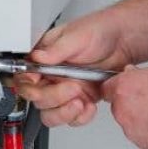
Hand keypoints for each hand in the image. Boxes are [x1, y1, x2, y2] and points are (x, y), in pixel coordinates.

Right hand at [15, 8, 130, 126]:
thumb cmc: (99, 30)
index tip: (43, 84)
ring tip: (81, 101)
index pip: (24, 79)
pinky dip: (80, 117)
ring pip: (51, 114)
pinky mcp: (80, 100)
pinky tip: (89, 106)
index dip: (30, 86)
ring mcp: (65, 90)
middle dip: (54, 98)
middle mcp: (51, 77)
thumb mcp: (76, 36)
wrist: (123, 41)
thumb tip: (37, 57)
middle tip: (73, 87)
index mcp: (43, 59)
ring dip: (64, 112)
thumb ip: (56, 49)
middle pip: (37, 100)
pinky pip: (73, 118)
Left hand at [102, 63, 147, 148]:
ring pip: (131, 120)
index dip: (120, 83)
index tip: (127, 83)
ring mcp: (131, 129)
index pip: (107, 85)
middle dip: (131, 100)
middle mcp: (124, 110)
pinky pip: (142, 134)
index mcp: (126, 87)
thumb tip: (145, 74)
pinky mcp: (142, 144)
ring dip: (142, 116)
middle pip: (119, 103)